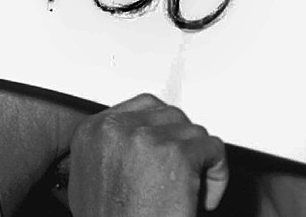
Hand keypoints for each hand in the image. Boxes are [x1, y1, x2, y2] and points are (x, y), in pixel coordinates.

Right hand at [67, 94, 227, 216]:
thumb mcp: (87, 181)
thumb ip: (105, 150)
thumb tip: (127, 141)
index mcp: (92, 131)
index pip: (142, 106)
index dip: (163, 132)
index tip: (169, 151)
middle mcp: (115, 129)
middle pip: (170, 115)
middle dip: (182, 145)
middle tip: (183, 175)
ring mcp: (145, 138)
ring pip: (193, 132)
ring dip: (198, 161)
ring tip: (191, 190)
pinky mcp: (176, 154)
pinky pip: (213, 148)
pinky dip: (217, 174)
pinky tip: (204, 198)